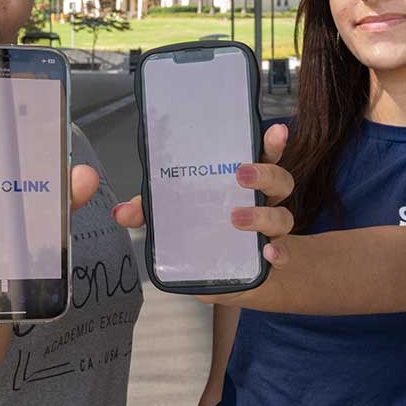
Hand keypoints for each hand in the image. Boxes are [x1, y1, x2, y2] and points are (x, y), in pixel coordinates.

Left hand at [111, 121, 294, 241]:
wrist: (228, 275)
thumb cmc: (205, 232)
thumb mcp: (174, 217)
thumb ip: (150, 211)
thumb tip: (121, 212)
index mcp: (245, 183)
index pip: (264, 156)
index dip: (273, 142)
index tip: (275, 130)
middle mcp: (264, 202)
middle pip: (280, 180)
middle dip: (265, 174)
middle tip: (241, 174)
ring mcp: (270, 230)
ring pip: (284, 215)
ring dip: (263, 215)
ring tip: (236, 218)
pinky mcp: (270, 259)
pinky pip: (284, 254)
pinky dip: (280, 253)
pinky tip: (270, 253)